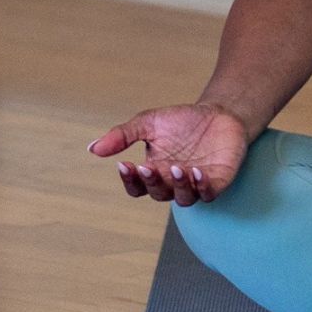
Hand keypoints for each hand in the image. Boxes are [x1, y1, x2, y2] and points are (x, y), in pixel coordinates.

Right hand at [88, 103, 250, 204]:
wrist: (220, 113)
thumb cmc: (183, 121)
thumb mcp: (148, 122)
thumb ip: (122, 135)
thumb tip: (92, 148)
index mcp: (155, 170)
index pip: (137, 186)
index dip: (130, 180)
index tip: (123, 164)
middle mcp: (173, 182)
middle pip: (158, 193)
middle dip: (152, 182)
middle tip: (147, 166)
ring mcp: (197, 184)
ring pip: (184, 198)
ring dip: (178, 186)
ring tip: (176, 168)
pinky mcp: (218, 181)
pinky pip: (209, 192)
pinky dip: (203, 186)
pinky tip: (197, 171)